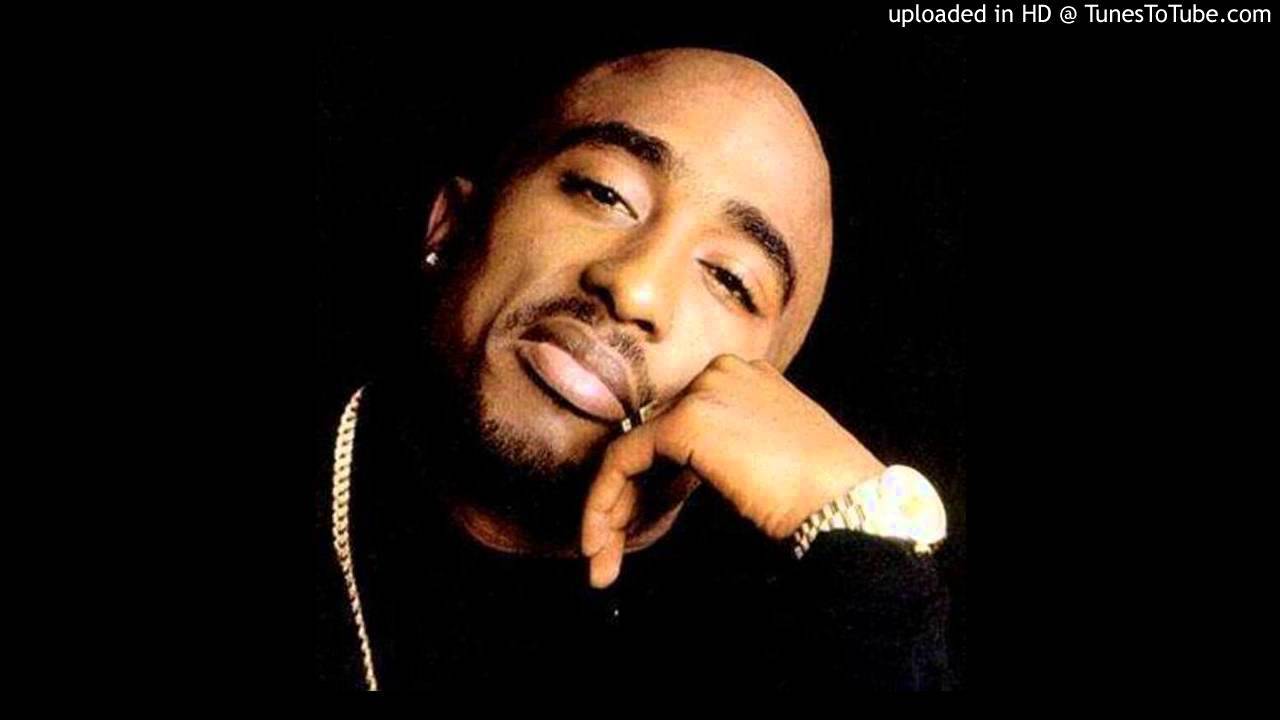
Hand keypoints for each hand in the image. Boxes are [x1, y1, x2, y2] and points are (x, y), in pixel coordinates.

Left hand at [580, 354, 885, 587]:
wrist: (848, 507)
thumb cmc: (824, 498)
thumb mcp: (769, 461)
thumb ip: (723, 456)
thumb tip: (670, 485)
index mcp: (747, 377)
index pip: (679, 428)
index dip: (654, 485)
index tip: (638, 531)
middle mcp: (722, 372)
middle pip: (652, 438)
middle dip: (626, 500)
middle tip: (608, 552)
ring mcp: (703, 392)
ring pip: (631, 450)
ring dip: (608, 510)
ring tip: (601, 562)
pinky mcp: (686, 421)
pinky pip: (623, 460)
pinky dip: (604, 503)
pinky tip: (600, 543)